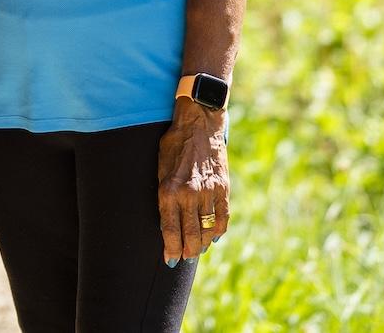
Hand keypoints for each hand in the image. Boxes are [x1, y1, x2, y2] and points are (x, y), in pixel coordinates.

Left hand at [157, 100, 229, 262]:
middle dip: (186, 251)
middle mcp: (188, 194)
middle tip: (184, 257)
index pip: (169, 230)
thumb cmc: (173, 144)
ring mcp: (207, 192)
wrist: (198, 123)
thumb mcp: (160, 167)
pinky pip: (222, 218)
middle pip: (189, 235)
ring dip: (201, 244)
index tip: (169, 260)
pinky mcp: (222, 188)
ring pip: (206, 230)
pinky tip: (212, 237)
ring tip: (197, 249)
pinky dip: (218, 231)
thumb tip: (167, 221)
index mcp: (168, 189)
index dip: (170, 249)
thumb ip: (164, 193)